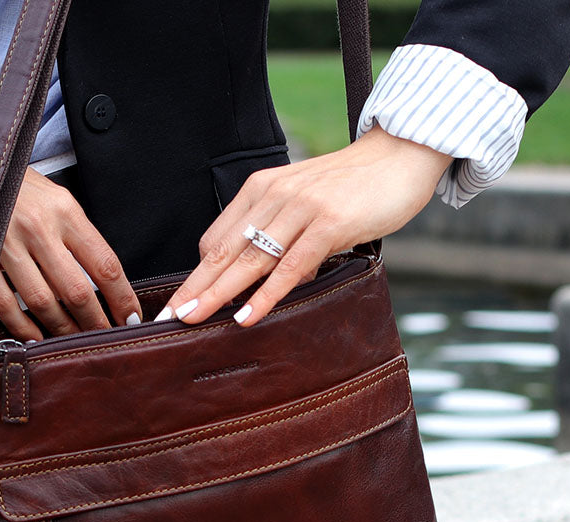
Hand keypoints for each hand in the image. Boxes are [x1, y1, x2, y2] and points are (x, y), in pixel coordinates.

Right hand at [0, 83, 140, 339]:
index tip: (131, 318)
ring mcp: (6, 245)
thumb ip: (71, 231)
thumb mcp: (47, 194)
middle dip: (96, 323)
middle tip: (105, 340)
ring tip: (72, 342)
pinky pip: (6, 306)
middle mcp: (38, 226)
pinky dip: (23, 327)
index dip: (123, 298)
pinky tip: (34, 337)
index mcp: (63, 209)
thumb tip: (97, 275)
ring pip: (45, 303)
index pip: (105, 263)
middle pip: (78, 291)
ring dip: (62, 330)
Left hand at [160, 125, 452, 326]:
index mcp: (260, 191)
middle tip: (166, 321)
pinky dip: (266, 294)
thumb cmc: (353, 187)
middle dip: (193, 289)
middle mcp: (274, 196)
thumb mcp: (302, 206)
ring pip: (251, 260)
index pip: (216, 241)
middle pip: (224, 252)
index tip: (173, 307)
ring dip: (218, 294)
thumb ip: (277, 238)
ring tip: (192, 321)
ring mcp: (301, 208)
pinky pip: (291, 266)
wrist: (403, 153)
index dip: (194, 277)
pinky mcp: (330, 222)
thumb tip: (256, 284)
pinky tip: (246, 317)